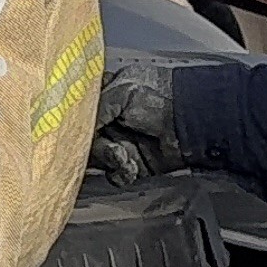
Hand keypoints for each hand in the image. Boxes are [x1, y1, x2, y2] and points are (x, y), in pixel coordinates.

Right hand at [86, 55, 186, 183]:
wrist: (190, 124)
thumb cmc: (161, 98)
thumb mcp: (122, 92)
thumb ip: (95, 108)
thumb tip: (77, 126)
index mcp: (109, 93)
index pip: (82, 108)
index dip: (77, 119)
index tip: (75, 127)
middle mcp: (113, 119)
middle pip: (85, 137)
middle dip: (93, 143)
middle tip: (105, 143)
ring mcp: (122, 142)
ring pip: (96, 157)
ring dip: (108, 157)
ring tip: (123, 155)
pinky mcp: (133, 163)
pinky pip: (114, 174)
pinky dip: (121, 172)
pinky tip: (131, 165)